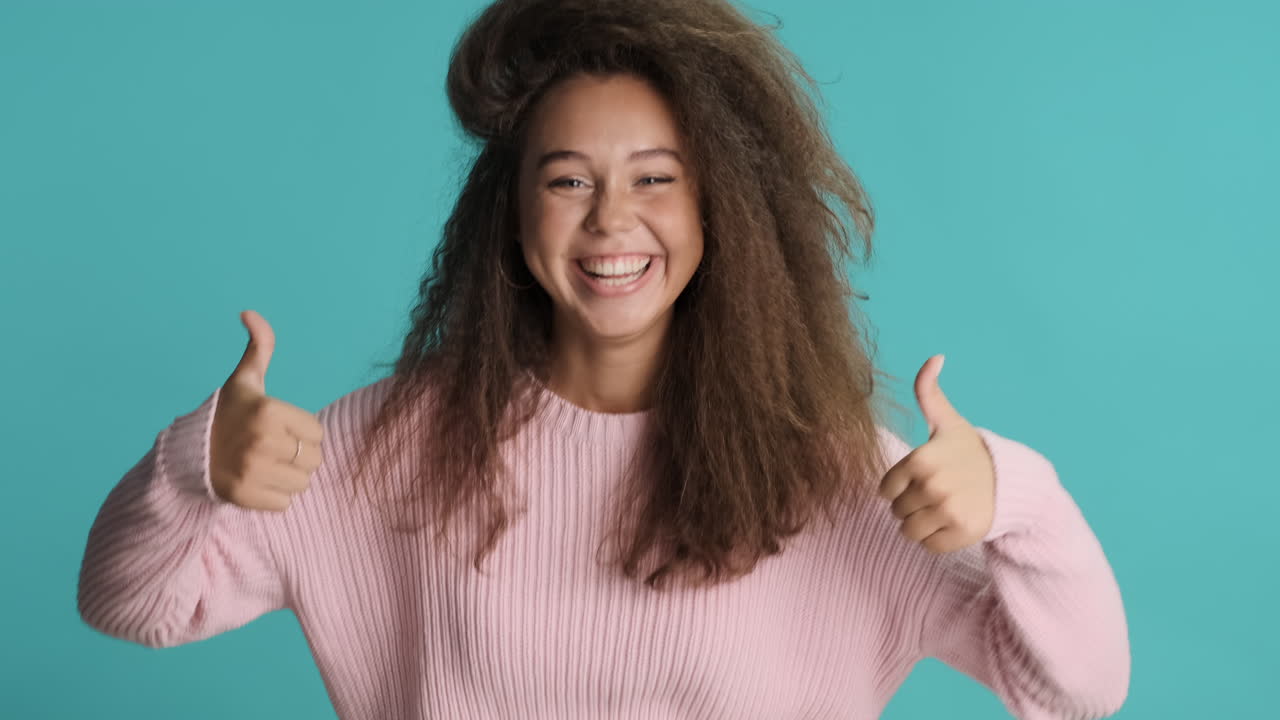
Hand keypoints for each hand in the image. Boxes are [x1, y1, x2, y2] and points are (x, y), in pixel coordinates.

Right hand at [210, 310, 324, 511]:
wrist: (189, 454)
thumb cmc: (227, 414)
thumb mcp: (245, 380)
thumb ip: (259, 347)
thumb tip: (249, 313)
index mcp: (269, 411)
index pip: (317, 433)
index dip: (302, 433)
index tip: (279, 429)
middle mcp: (261, 440)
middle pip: (313, 460)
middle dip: (298, 456)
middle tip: (273, 450)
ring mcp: (252, 470)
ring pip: (302, 483)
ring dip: (289, 478)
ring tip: (266, 466)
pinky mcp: (245, 496)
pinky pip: (285, 503)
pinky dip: (275, 497)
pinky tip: (257, 482)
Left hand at [878, 354, 995, 553]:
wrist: (1013, 483)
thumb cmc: (971, 452)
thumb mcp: (948, 422)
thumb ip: (929, 392)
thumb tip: (935, 357)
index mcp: (920, 459)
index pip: (885, 489)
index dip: (901, 486)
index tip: (923, 478)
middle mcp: (932, 486)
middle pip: (896, 511)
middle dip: (912, 505)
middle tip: (938, 493)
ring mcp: (948, 511)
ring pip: (909, 531)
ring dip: (922, 524)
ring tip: (944, 508)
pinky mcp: (962, 534)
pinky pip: (929, 546)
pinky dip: (938, 539)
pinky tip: (954, 522)